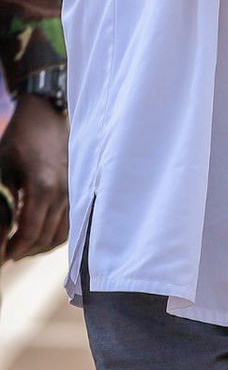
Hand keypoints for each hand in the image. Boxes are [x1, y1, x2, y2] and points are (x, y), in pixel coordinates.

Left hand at [0, 94, 68, 264]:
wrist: (46, 114)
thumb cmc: (19, 139)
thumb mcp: (2, 169)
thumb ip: (2, 202)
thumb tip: (0, 231)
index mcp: (42, 187)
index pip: (30, 232)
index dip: (14, 249)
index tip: (3, 256)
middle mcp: (62, 191)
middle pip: (46, 237)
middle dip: (26, 251)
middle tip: (8, 254)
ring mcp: (73, 190)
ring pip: (61, 233)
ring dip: (41, 246)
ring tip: (23, 247)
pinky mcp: (77, 187)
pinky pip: (71, 222)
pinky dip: (56, 235)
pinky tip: (41, 234)